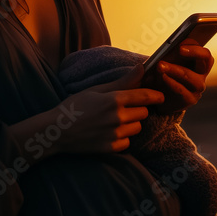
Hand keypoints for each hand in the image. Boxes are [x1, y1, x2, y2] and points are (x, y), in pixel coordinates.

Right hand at [40, 64, 164, 157]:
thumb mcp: (96, 89)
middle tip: (124, 108)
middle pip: (143, 113)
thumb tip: (142, 67)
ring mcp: (115, 134)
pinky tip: (109, 133)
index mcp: (114, 99)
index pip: (144, 96)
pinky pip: (128, 142)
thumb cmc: (74, 106)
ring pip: (137, 128)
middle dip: (138, 109)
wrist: (56, 131)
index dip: (155, 95)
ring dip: (131, 124)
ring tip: (114, 121)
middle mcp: (117, 117)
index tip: (160, 96)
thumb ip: (123, 81)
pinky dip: (122, 138)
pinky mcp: (111, 148)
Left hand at [148, 40, 212, 114]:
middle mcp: (201, 74)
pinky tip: (163, 77)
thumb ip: (168, 53)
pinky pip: (183, 90)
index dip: (195, 46)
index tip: (180, 43)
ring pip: (193, 77)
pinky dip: (172, 82)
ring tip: (160, 65)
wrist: (156, 98)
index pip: (204, 52)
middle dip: (195, 52)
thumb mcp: (164, 61)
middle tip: (179, 49)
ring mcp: (197, 88)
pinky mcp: (189, 99)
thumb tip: (168, 45)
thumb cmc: (161, 75)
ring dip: (176, 69)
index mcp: (198, 63)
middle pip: (207, 59)